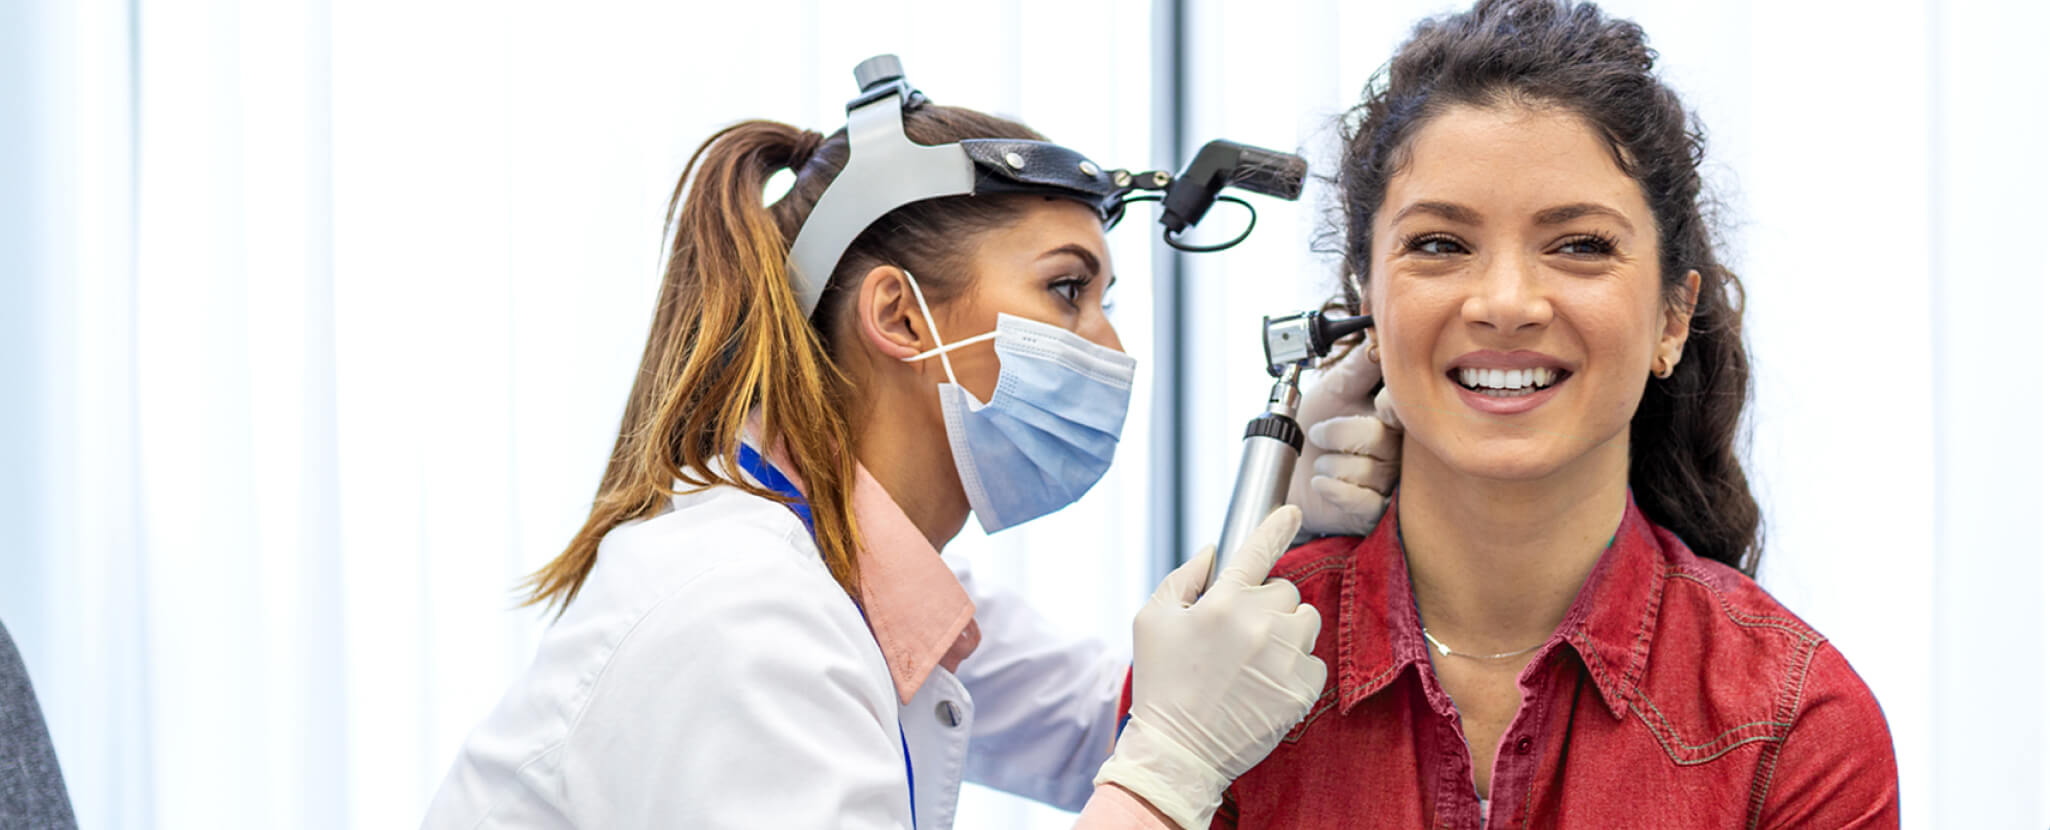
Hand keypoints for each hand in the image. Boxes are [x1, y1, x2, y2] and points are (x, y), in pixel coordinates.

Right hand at [1093, 506, 1325, 828]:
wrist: (1179, 752)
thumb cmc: (1161, 684)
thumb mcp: (1151, 621)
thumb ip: (1183, 579)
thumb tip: (1212, 554)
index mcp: (1221, 601)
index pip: (1257, 550)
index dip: (1276, 526)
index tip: (1291, 511)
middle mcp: (1259, 624)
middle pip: (1285, 590)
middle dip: (1266, 604)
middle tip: (1238, 633)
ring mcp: (1285, 658)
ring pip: (1306, 622)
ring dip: (1287, 632)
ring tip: (1255, 659)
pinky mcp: (1302, 689)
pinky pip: (1314, 661)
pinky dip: (1296, 668)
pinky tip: (1266, 684)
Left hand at [1289, 344, 1403, 537]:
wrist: (1286, 473)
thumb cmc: (1310, 428)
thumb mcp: (1333, 389)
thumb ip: (1359, 365)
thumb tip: (1380, 332)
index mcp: (1392, 416)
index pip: (1404, 407)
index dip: (1387, 405)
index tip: (1372, 403)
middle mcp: (1397, 449)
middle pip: (1379, 436)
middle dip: (1338, 432)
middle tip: (1320, 433)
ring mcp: (1388, 482)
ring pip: (1367, 468)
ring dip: (1330, 463)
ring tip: (1323, 460)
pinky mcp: (1374, 511)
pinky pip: (1362, 500)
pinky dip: (1333, 488)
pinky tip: (1323, 481)